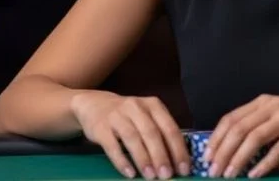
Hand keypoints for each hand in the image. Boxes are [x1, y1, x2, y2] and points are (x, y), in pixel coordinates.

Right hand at [71, 90, 189, 178]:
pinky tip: (130, 173)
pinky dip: (122, 161)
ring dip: (143, 159)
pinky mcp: (101, 127)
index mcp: (153, 105)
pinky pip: (112, 145)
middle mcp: (136, 107)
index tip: (184, 169)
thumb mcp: (146, 116)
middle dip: (161, 156)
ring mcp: (117, 116)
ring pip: (133, 138)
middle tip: (167, 175)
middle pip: (151, 133)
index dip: (178, 149)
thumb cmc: (128, 116)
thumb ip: (161, 133)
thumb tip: (177, 161)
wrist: (94, 104)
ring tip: (150, 176)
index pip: (169, 128)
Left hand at [205, 94, 278, 178]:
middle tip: (213, 171)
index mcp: (264, 101)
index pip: (231, 118)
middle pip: (239, 128)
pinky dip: (264, 163)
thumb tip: (232, 149)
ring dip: (238, 158)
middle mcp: (273, 105)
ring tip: (229, 175)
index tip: (207, 157)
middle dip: (223, 152)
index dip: (216, 138)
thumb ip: (259, 126)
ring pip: (255, 137)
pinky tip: (255, 175)